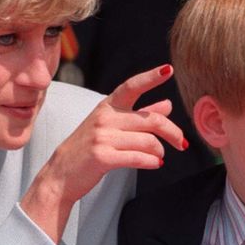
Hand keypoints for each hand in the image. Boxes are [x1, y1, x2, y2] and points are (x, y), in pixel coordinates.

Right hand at [21, 64, 187, 241]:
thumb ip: (140, 114)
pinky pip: (138, 158)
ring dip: (160, 151)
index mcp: (107, 106)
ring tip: (160, 156)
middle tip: (182, 143)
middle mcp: (105, 118)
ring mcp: (102, 137)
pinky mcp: (103, 157)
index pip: (132, 86)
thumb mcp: (110, 125)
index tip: (168, 70)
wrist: (61, 174)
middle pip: (151, 119)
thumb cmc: (88, 148)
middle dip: (172, 132)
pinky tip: (155, 164)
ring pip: (148, 140)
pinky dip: (152, 162)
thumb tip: (167, 104)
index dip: (151, 77)